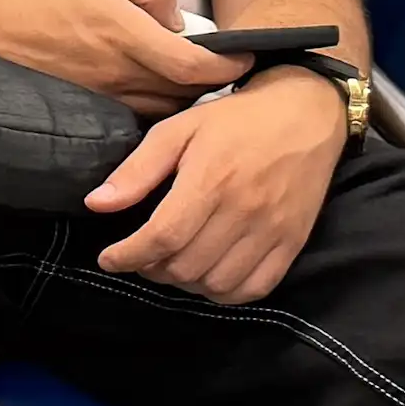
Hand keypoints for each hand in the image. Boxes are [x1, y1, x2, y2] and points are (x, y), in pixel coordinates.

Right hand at [0, 0, 250, 115]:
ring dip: (185, 98)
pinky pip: (136, 115)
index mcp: (125, 35)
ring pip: (162, 110)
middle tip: (227, 67)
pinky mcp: (87, 105)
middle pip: (184, 94)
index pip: (192, 66)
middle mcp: (117, 73)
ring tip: (196, 80)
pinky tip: (160, 91)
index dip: (228, 67)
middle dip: (213, 83)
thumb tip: (175, 17)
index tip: (246, 57)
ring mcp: (101, 95)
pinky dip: (157, 106)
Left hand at [85, 66, 348, 302]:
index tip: (109, 258)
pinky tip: (209, 273)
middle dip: (151, 269)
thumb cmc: (236, 119)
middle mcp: (244, 211)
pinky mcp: (293, 241)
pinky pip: (255, 288)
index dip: (128, 256)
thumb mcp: (178, 129)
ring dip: (185, 283)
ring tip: (172, 263)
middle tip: (141, 256)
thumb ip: (137, 170)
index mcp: (211, 181)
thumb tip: (96, 204)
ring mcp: (273, 230)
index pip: (162, 238)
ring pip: (217, 284)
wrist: (308, 113)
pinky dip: (224, 292)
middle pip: (186, 267)